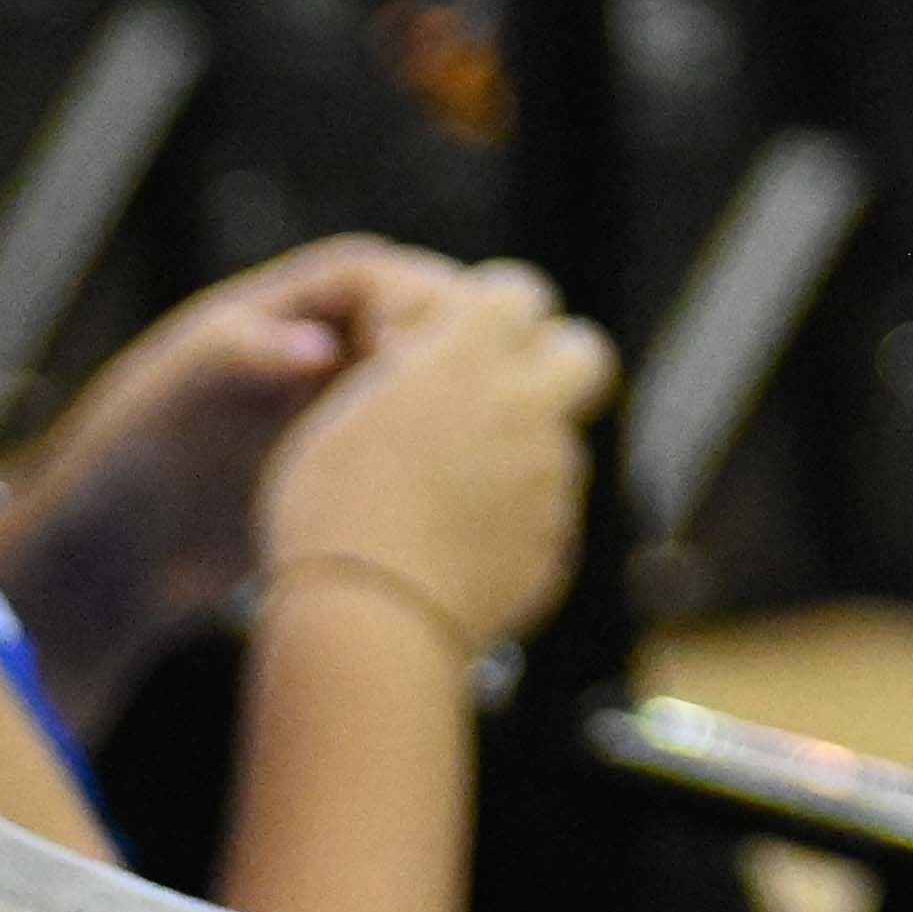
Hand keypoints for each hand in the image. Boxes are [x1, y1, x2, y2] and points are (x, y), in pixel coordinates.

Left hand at [5, 239, 470, 667]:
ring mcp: (347, 405)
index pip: (380, 276)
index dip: (415, 303)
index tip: (423, 360)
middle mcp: (328, 344)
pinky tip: (467, 494)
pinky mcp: (356, 463)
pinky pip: (422, 442)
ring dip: (464, 407)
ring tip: (486, 453)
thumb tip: (320, 347)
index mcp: (287, 306)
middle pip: (425, 322)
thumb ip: (243, 355)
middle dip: (460, 352)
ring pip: (436, 384)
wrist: (116, 555)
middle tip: (480, 403)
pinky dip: (450, 456)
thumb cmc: (130, 457)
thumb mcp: (178, 393)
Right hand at [249, 259, 614, 657]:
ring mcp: (551, 478)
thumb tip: (425, 367)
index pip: (519, 290)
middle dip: (555, 362)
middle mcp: (527, 406)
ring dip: (524, 455)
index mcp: (469, 358)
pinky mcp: (556, 543)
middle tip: (505, 392)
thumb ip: (406, 378)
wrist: (367, 621)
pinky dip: (515, 524)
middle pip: (584, 351)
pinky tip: (457, 550)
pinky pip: (546, 517)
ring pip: (560, 444)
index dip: (496, 306)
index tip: (464, 331)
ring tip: (449, 497)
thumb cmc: (329, 512)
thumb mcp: (342, 417)